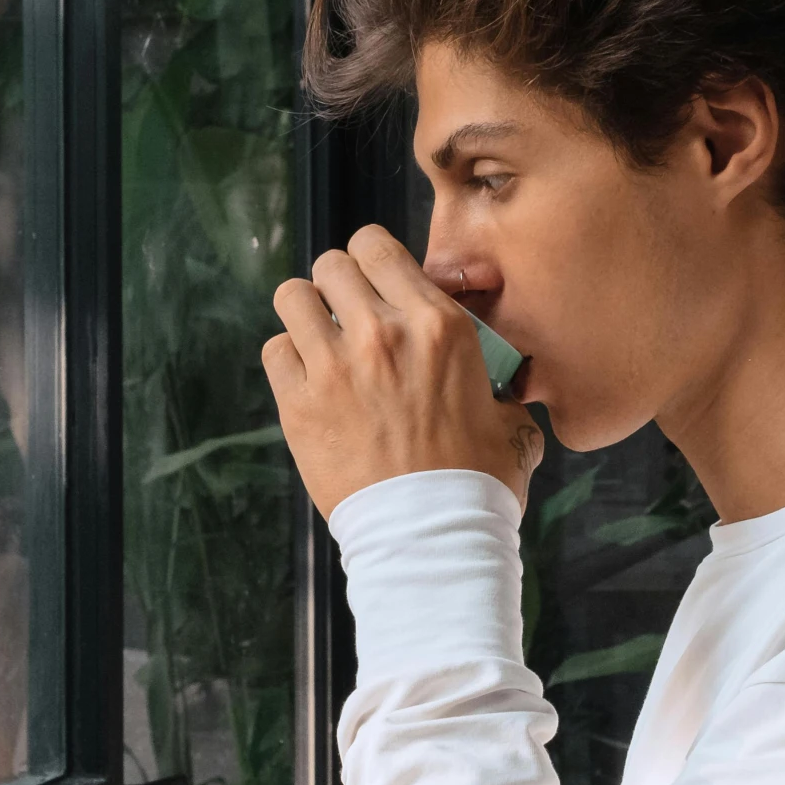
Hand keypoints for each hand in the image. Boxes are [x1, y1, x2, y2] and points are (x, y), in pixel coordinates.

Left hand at [263, 225, 543, 518]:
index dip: (373, 260)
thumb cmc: (476, 485)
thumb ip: (497, 387)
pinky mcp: (299, 405)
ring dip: (306, 314)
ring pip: (292, 296)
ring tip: (321, 342)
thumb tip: (497, 386)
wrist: (431, 539)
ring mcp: (335, 367)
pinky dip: (288, 360)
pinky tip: (308, 382)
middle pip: (332, 264)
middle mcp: (383, 333)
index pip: (378, 245)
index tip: (376, 284)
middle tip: (349, 317)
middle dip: (339, 285)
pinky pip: (274, 350)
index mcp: (438, 326)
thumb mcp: (509, 420)